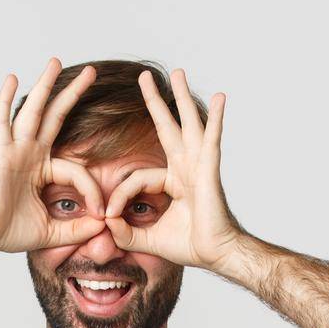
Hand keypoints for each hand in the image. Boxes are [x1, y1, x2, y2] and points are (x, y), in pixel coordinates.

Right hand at [0, 58, 108, 254]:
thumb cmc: (8, 232)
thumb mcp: (53, 233)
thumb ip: (78, 229)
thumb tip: (104, 226)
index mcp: (41, 170)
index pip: (77, 170)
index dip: (92, 191)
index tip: (101, 214)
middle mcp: (29, 154)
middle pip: (55, 117)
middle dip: (73, 94)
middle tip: (91, 72)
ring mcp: (14, 150)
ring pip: (33, 111)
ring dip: (46, 86)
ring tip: (56, 62)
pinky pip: (1, 122)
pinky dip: (5, 100)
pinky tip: (12, 79)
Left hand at [103, 68, 244, 271]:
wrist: (216, 254)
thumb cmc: (190, 246)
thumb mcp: (148, 238)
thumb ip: (125, 232)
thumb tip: (106, 223)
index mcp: (173, 181)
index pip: (137, 177)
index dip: (120, 195)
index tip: (109, 216)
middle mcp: (186, 168)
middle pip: (168, 127)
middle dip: (155, 102)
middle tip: (144, 78)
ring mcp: (199, 166)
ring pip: (188, 124)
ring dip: (182, 97)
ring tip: (178, 73)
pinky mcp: (209, 170)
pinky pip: (211, 140)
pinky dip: (216, 118)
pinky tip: (222, 98)